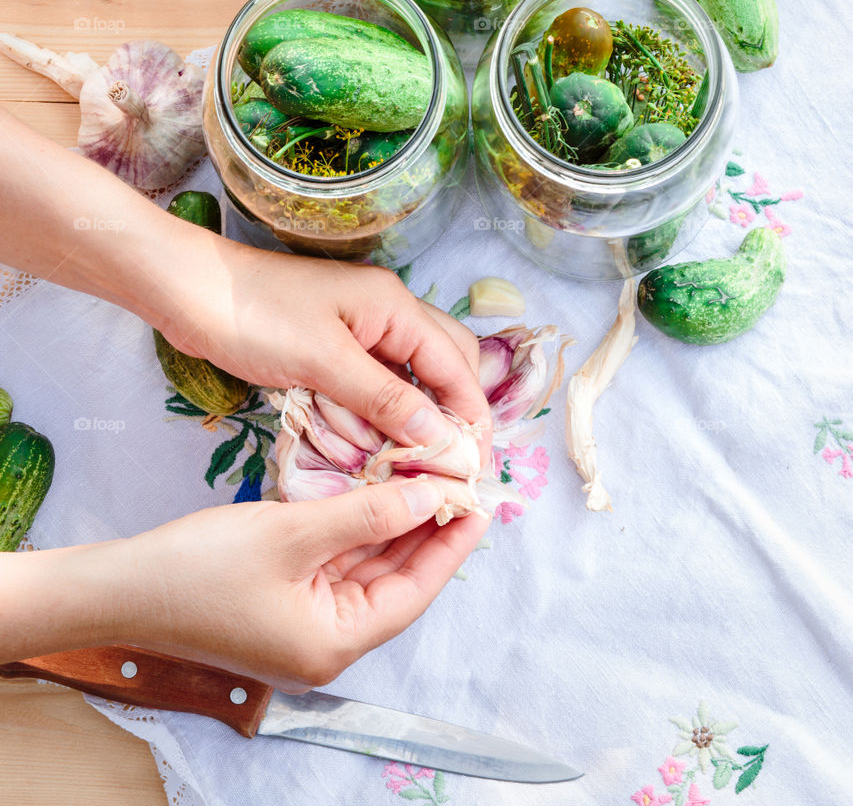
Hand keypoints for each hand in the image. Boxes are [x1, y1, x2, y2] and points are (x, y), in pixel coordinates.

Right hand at [0, 480, 489, 681]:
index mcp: (335, 643)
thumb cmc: (201, 567)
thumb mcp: (292, 533)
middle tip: (460, 480)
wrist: (119, 587)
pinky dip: (356, 529)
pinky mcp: (280, 601)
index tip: (482, 502)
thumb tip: (431, 495)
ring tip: (428, 477)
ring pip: (365, 568)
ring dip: (392, 524)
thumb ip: (367, 514)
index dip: (450, 544)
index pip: (414, 591)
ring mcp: (301, 623)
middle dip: (425, 529)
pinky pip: (334, 563)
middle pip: (393, 580)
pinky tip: (376, 492)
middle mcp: (326, 641)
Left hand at [159, 233, 491, 461]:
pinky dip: (377, 414)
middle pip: (442, 367)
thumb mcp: (323, 362)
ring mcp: (357, 330)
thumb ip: (385, 399)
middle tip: (447, 468)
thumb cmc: (253, 316)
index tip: (475, 466)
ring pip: (405, 379)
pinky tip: (372, 447)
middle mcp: (385, 314)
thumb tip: (441, 437)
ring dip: (412, 419)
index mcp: (394, 306)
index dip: (471, 415)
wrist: (187, 290)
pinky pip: (370, 384)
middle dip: (449, 416)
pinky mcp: (329, 347)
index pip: (456, 365)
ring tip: (413, 468)